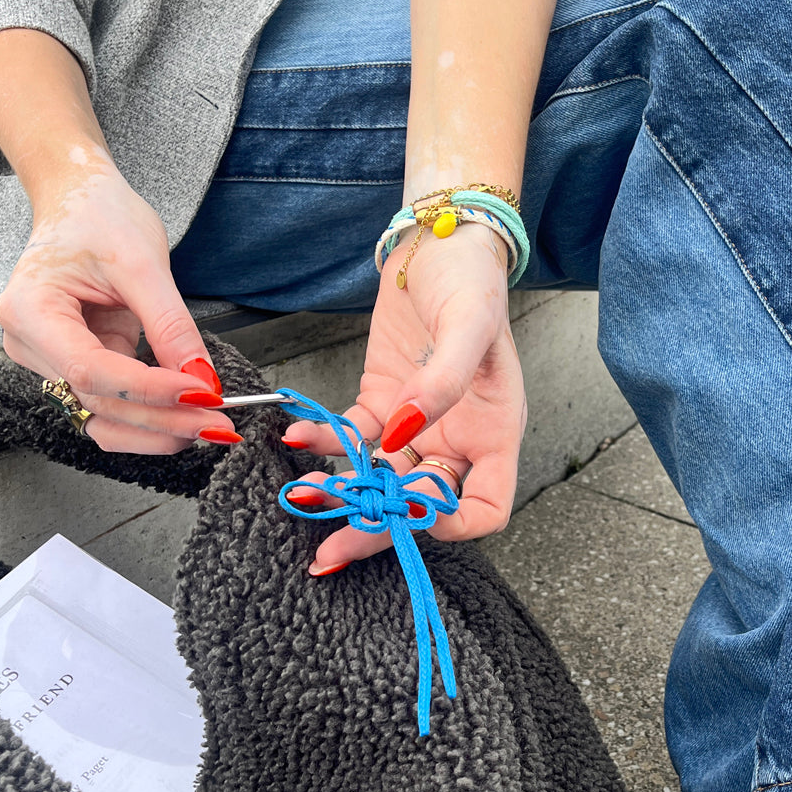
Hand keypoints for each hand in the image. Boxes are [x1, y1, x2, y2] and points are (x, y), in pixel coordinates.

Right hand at [0, 155, 239, 452]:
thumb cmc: (99, 216)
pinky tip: (189, 418)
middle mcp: (29, 343)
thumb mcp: (143, 262)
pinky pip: (112, 405)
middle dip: (163, 419)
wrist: (80, 200)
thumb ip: (170, 324)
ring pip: (102, 416)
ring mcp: (51, 359)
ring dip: (157, 430)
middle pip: (97, 401)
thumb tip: (202, 379)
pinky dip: (151, 417)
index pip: (90, 369)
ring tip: (209, 427)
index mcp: (29, 310)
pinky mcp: (78, 364)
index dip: (148, 390)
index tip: (202, 393)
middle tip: (219, 423)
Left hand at [282, 223, 526, 572]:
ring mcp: (416, 426)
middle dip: (378, 529)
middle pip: (421, 506)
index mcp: (493, 432)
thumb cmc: (471, 280)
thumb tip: (403, 434)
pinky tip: (298, 438)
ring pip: (380, 479)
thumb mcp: (468, 326)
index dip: (451, 525)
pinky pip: (351, 438)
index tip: (410, 514)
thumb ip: (443, 383)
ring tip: (303, 496)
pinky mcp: (381, 403)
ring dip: (343, 493)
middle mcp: (457, 440)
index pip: (486, 509)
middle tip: (332, 550)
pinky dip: (324, 444)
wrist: (438, 241)